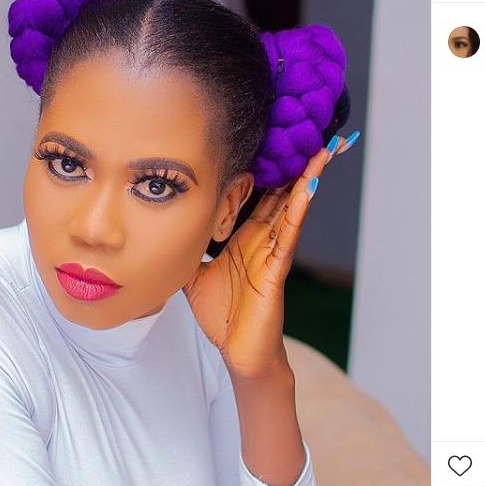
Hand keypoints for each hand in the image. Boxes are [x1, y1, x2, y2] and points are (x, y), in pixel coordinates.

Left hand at [183, 131, 358, 380]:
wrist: (238, 353)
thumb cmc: (222, 314)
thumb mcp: (194, 272)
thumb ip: (187, 247)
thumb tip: (163, 227)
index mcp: (246, 238)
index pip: (260, 195)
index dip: (269, 168)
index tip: (275, 138)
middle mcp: (264, 241)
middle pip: (284, 194)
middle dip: (298, 165)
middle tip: (314, 132)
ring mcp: (274, 254)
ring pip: (293, 208)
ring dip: (308, 179)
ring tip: (322, 151)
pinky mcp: (277, 270)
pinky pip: (289, 234)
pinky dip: (299, 210)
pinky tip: (307, 189)